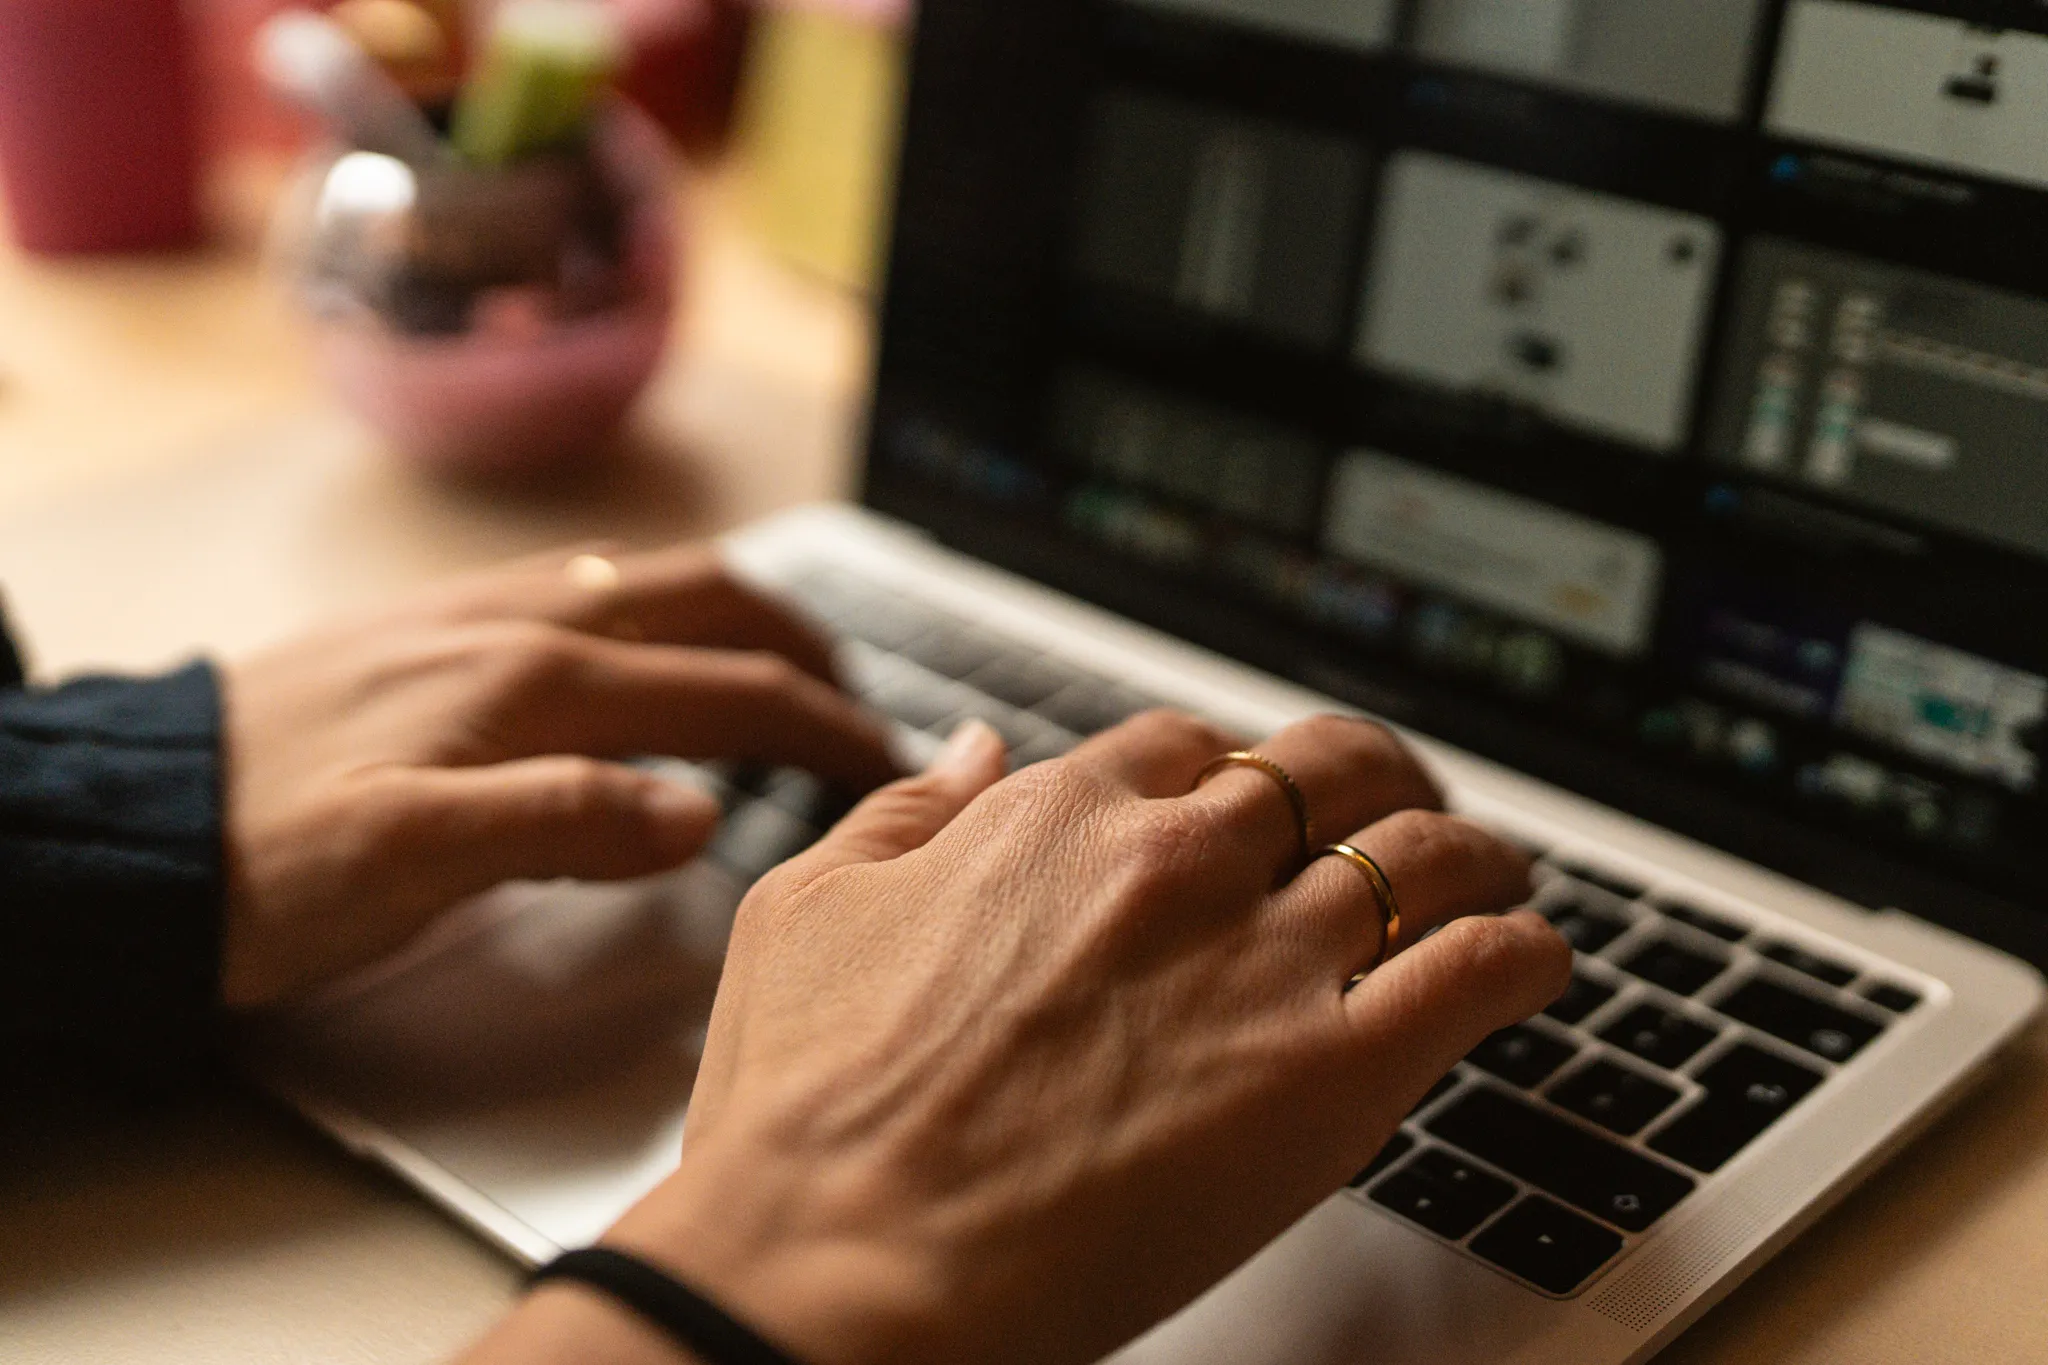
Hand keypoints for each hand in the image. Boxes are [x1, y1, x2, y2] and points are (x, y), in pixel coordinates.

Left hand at [220, 544, 898, 1009]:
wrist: (128, 828)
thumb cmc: (262, 865)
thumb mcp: (412, 862)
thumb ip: (564, 824)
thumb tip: (699, 810)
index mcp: (535, 681)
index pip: (731, 691)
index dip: (830, 729)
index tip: (891, 765)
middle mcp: (518, 625)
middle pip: (712, 601)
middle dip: (809, 643)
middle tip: (864, 700)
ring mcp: (476, 616)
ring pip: (653, 583)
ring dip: (740, 616)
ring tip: (782, 664)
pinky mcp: (437, 628)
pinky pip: (587, 590)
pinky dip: (662, 611)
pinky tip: (645, 648)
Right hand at [477, 710, 1568, 1364]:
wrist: (843, 1264)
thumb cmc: (809, 1111)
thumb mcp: (811, 907)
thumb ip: (913, 811)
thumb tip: (984, 748)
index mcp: (1059, 814)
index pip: (1192, 747)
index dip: (1233, 774)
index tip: (1251, 808)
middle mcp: (1176, 860)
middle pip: (1331, 765)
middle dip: (1377, 776)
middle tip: (1400, 808)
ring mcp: (1263, 957)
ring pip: (1427, 850)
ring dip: (1476, 851)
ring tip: (1498, 875)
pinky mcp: (1331, 1072)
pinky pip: (1481, 968)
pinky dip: (1527, 949)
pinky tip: (1534, 960)